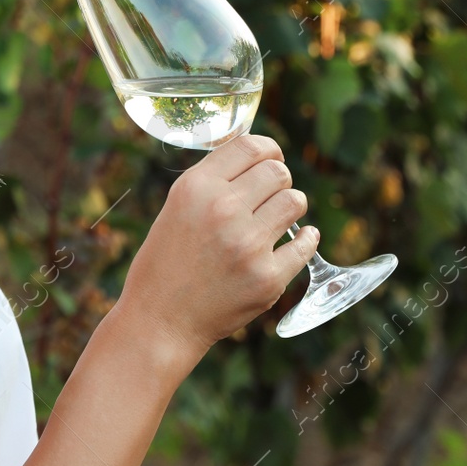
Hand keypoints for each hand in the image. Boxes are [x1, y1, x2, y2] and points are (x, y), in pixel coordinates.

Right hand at [116, 134, 317, 363]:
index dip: (269, 148)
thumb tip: (259, 157)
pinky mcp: (267, 277)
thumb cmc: (166, 261)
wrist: (160, 320)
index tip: (274, 156)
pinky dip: (306, 239)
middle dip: (280, 179)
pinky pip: (306, 244)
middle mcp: (223, 209)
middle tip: (273, 193)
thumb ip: (214, 181)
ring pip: (295, 202)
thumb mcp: (177, 206)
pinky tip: (301, 238)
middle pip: (278, 172)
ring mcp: (248, 244)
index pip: (251, 145)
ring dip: (292, 206)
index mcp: (197, 187)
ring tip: (281, 217)